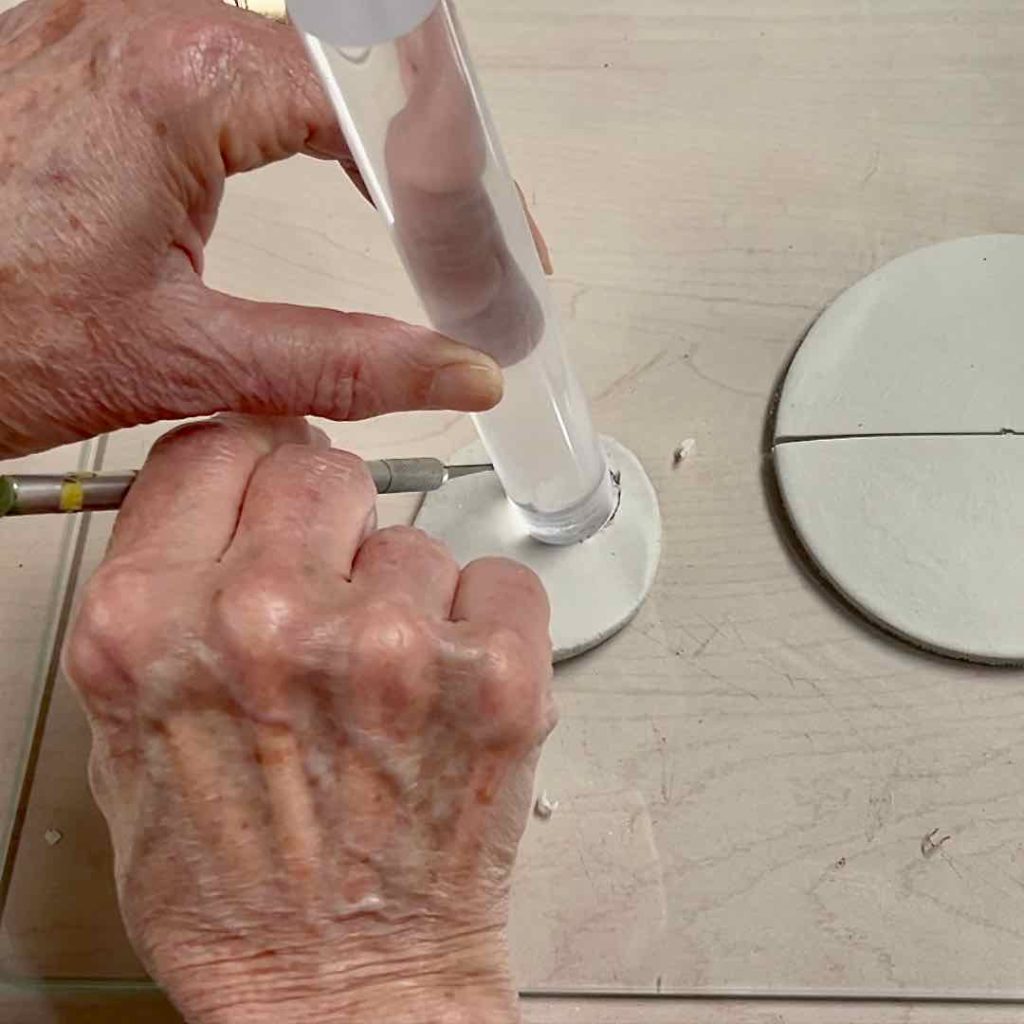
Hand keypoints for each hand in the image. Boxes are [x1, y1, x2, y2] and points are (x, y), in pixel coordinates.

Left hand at [0, 0, 502, 458]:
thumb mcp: (176, 356)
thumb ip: (337, 360)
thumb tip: (454, 366)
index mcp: (178, 75)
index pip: (384, 104)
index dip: (464, 188)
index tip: (501, 253)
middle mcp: (140, 21)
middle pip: (351, 64)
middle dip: (429, 159)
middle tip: (475, 245)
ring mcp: (106, 25)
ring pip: (295, 55)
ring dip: (371, 135)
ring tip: (423, 215)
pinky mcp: (85, 54)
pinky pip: (230, 59)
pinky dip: (304, 119)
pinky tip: (330, 165)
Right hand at [65, 415, 555, 1023]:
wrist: (342, 986)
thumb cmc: (240, 885)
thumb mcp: (132, 740)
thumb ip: (164, 601)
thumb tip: (227, 490)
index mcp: (151, 626)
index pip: (215, 447)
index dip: (253, 463)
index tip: (275, 484)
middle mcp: (263, 621)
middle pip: (322, 470)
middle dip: (331, 525)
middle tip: (337, 596)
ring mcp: (391, 646)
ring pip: (416, 538)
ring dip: (407, 598)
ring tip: (389, 691)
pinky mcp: (495, 676)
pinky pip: (501, 577)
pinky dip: (486, 622)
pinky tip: (450, 694)